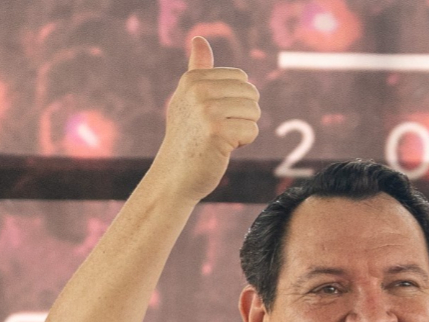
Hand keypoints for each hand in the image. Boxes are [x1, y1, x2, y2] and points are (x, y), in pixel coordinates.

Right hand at [152, 37, 260, 202]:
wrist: (175, 176)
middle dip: (243, 114)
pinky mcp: (218, 132)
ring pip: (254, 112)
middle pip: (250, 93)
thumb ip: (198, 70)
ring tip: (221, 139)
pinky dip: (243, 143)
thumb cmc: (187, 138)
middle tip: (219, 131)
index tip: (214, 116)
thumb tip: (199, 39)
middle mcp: (198, 91)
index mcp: (192, 79)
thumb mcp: (188, 99)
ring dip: (244, 129)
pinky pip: (252, 131)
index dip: (236, 100)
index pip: (241, 78)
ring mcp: (207, 110)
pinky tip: (223, 149)